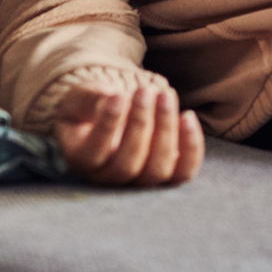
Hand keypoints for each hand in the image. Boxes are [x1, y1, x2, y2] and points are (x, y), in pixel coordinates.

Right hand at [53, 81, 204, 186]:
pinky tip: (187, 116)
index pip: (93, 154)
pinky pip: (183, 172)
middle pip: (127, 166)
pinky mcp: (167, 174)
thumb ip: (91, 100)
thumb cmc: (93, 103)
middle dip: (140, 125)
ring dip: (165, 132)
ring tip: (165, 96)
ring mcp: (139, 180)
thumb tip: (113, 99)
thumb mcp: (83, 96)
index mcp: (81, 159)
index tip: (117, 96)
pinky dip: (190, 147)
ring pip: (156, 171)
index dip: (107, 126)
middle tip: (145, 91)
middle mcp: (108, 177)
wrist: (115, 109)